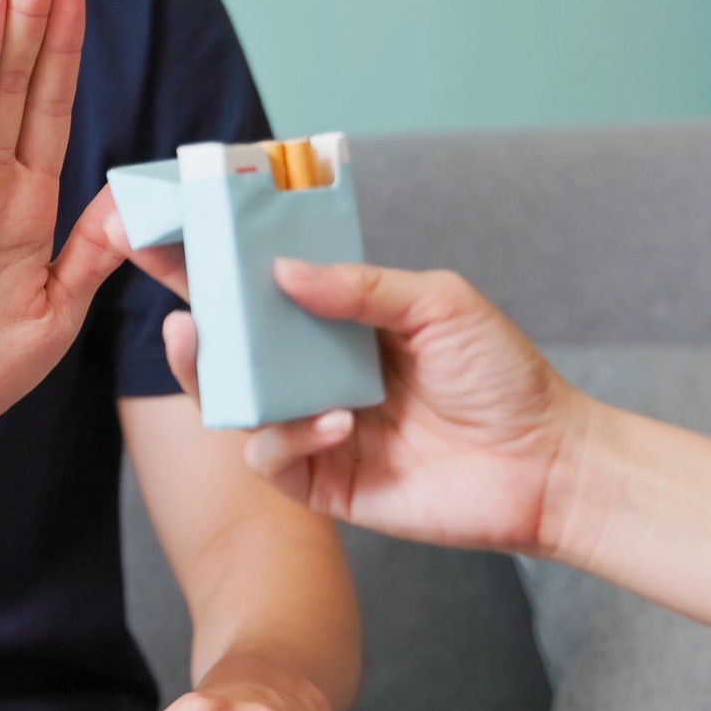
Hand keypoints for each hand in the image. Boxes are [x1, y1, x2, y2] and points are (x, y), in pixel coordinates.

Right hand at [124, 242, 591, 556]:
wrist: (546, 463)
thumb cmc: (502, 376)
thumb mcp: (439, 304)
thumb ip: (360, 286)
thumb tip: (280, 271)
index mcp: (335, 322)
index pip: (258, 285)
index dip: (209, 260)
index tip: (164, 229)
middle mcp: (313, 372)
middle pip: (228, 345)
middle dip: (189, 316)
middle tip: (171, 295)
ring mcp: (312, 426)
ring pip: (230, 403)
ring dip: (213, 374)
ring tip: (205, 341)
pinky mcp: (321, 481)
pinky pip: (271, 456)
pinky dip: (291, 434)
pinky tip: (336, 421)